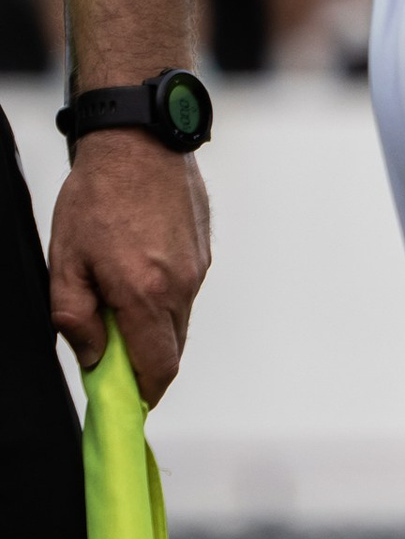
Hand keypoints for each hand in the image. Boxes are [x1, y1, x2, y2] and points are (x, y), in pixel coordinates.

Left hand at [49, 133, 211, 403]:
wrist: (139, 138)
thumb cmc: (95, 197)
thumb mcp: (65, 260)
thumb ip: (74, 318)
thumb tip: (93, 357)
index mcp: (145, 294)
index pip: (158, 370)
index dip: (142, 395)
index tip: (123, 400)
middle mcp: (181, 286)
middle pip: (172, 351)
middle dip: (146, 363)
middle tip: (112, 354)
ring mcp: (198, 267)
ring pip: (180, 320)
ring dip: (154, 327)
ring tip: (120, 298)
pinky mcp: (204, 249)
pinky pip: (186, 290)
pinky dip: (165, 297)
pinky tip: (139, 266)